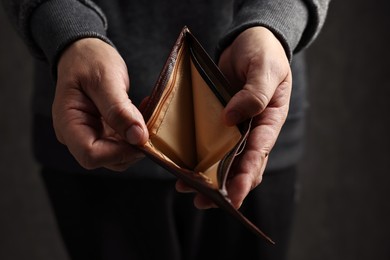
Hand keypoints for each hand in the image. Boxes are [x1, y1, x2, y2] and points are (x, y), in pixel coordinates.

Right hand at [53, 38, 148, 170]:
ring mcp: (89, 134)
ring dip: (136, 140)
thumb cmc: (89, 60)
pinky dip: (135, 133)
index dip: (119, 151)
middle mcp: (76, 135)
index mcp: (68, 123)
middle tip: (148, 123)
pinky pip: (121, 143)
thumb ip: (119, 109)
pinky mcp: (103, 132)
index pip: (91, 155)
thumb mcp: (105, 79)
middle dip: (131, 147)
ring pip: (117, 155)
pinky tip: (142, 115)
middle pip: (106, 159)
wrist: (84, 52)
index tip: (141, 135)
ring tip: (146, 115)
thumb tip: (138, 137)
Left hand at [176, 27, 291, 208]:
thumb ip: (254, 93)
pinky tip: (181, 163)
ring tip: (186, 188)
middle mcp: (252, 129)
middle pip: (240, 165)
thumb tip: (232, 119)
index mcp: (269, 120)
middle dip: (224, 187)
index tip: (232, 195)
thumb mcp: (265, 69)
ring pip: (222, 159)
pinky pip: (208, 141)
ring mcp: (234, 126)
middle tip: (204, 201)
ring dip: (206, 176)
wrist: (248, 40)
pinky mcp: (217, 119)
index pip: (258, 154)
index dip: (246, 176)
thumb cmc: (263, 52)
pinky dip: (196, 154)